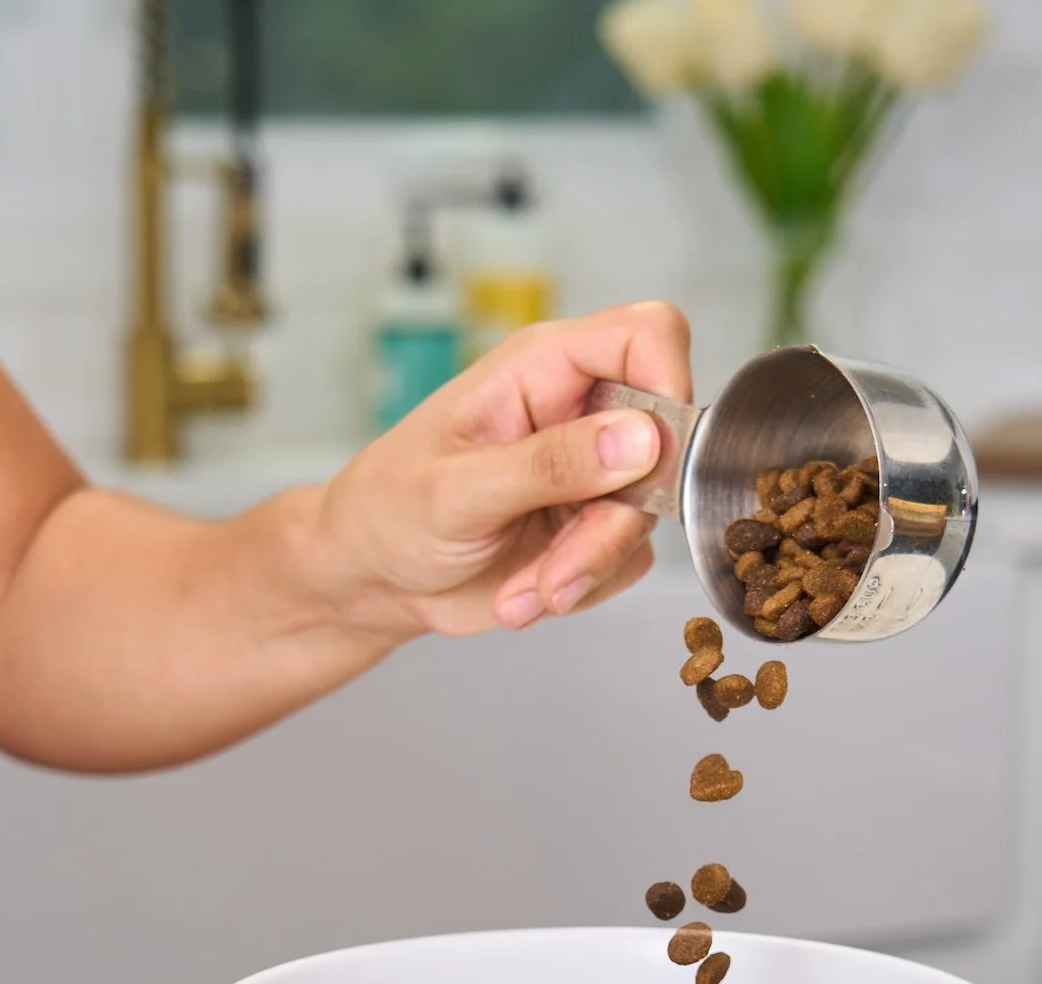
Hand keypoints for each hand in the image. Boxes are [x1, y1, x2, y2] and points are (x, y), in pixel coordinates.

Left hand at [301, 301, 693, 639]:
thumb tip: (643, 438)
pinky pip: (629, 559)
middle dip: (612, 524)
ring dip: (588, 566)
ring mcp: (592, 470)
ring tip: (525, 591)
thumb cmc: (388, 511)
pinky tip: (526, 591)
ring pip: (647, 515)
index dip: (670, 381)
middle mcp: (579, 409)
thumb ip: (550, 463)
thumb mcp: (457, 491)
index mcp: (542, 368)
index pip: (647, 335)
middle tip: (554, 571)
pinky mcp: (594, 525)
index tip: (651, 459)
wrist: (371, 578)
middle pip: (663, 444)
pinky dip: (582, 587)